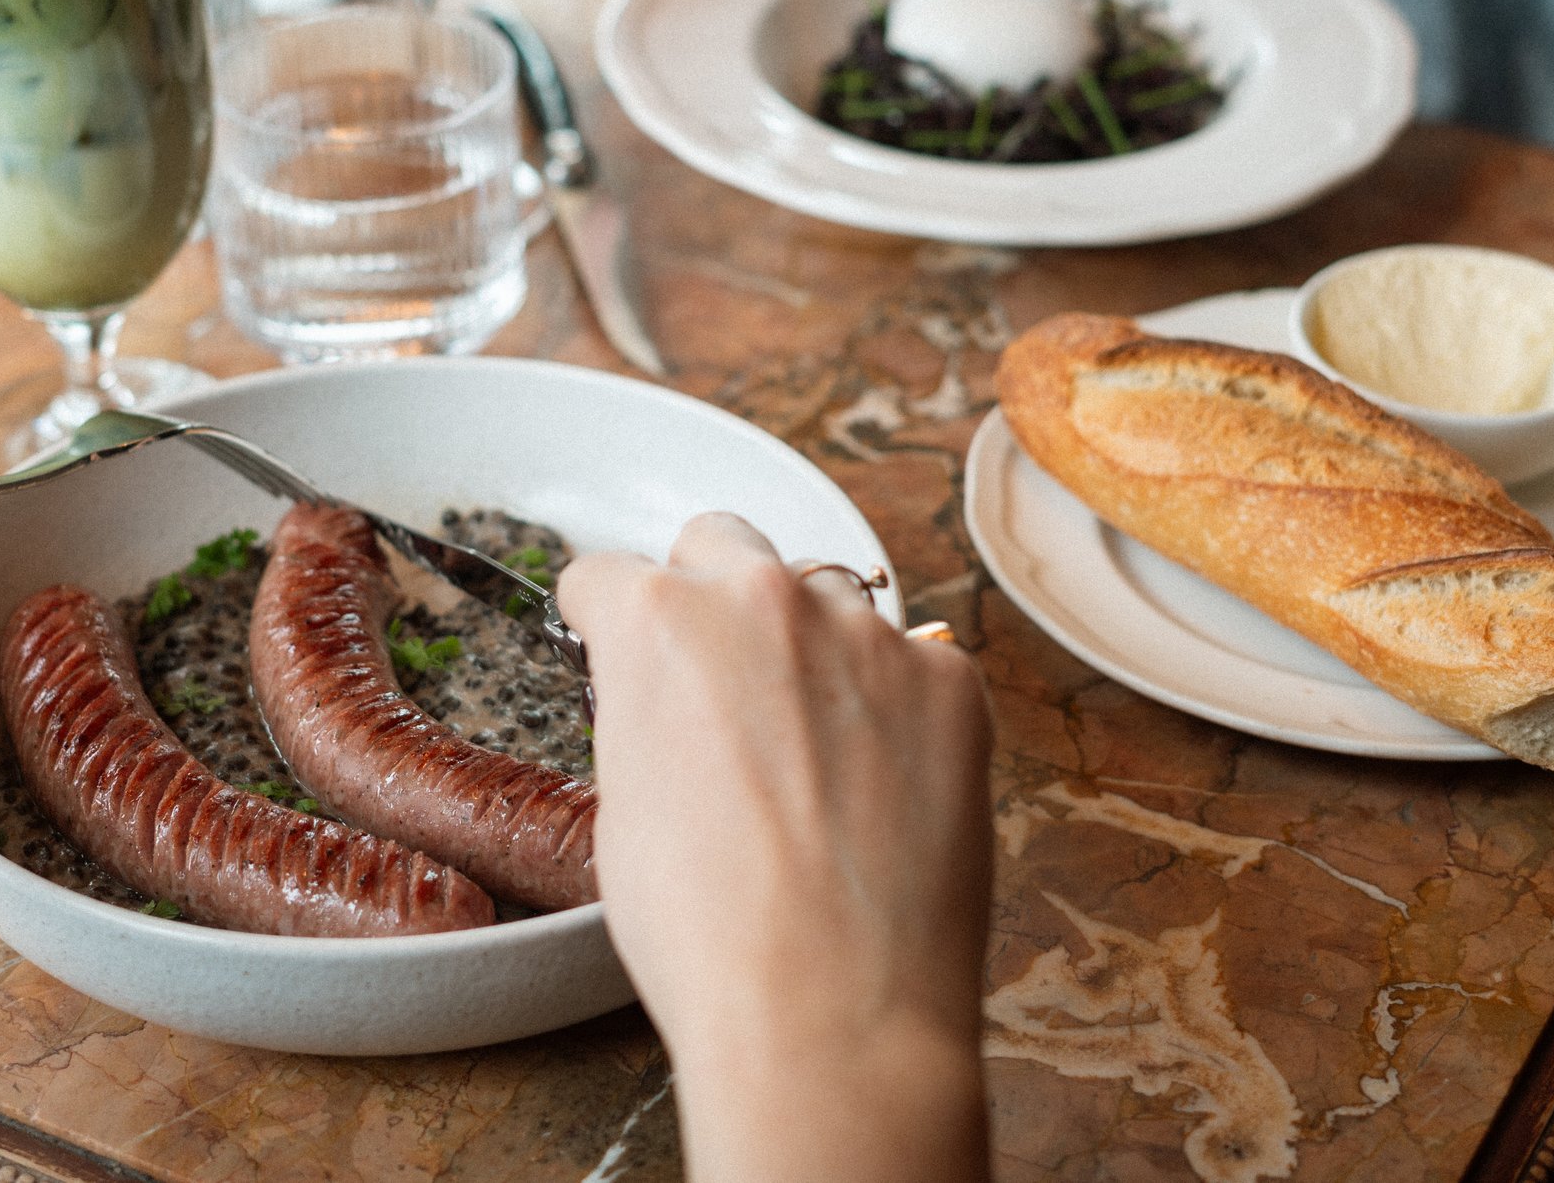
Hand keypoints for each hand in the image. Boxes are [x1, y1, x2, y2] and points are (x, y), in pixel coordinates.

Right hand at [561, 513, 992, 1182]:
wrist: (831, 1011)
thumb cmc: (709, 934)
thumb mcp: (623, 808)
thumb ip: (645, 713)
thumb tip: (669, 700)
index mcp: (661, 623)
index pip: (610, 576)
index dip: (603, 617)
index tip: (610, 635)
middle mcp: (765, 599)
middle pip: (722, 543)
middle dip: (708, 592)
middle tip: (714, 673)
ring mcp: (869, 634)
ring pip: (826, 595)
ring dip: (809, 643)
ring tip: (811, 746)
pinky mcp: (950, 679)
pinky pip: (915, 659)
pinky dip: (897, 703)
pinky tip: (883, 781)